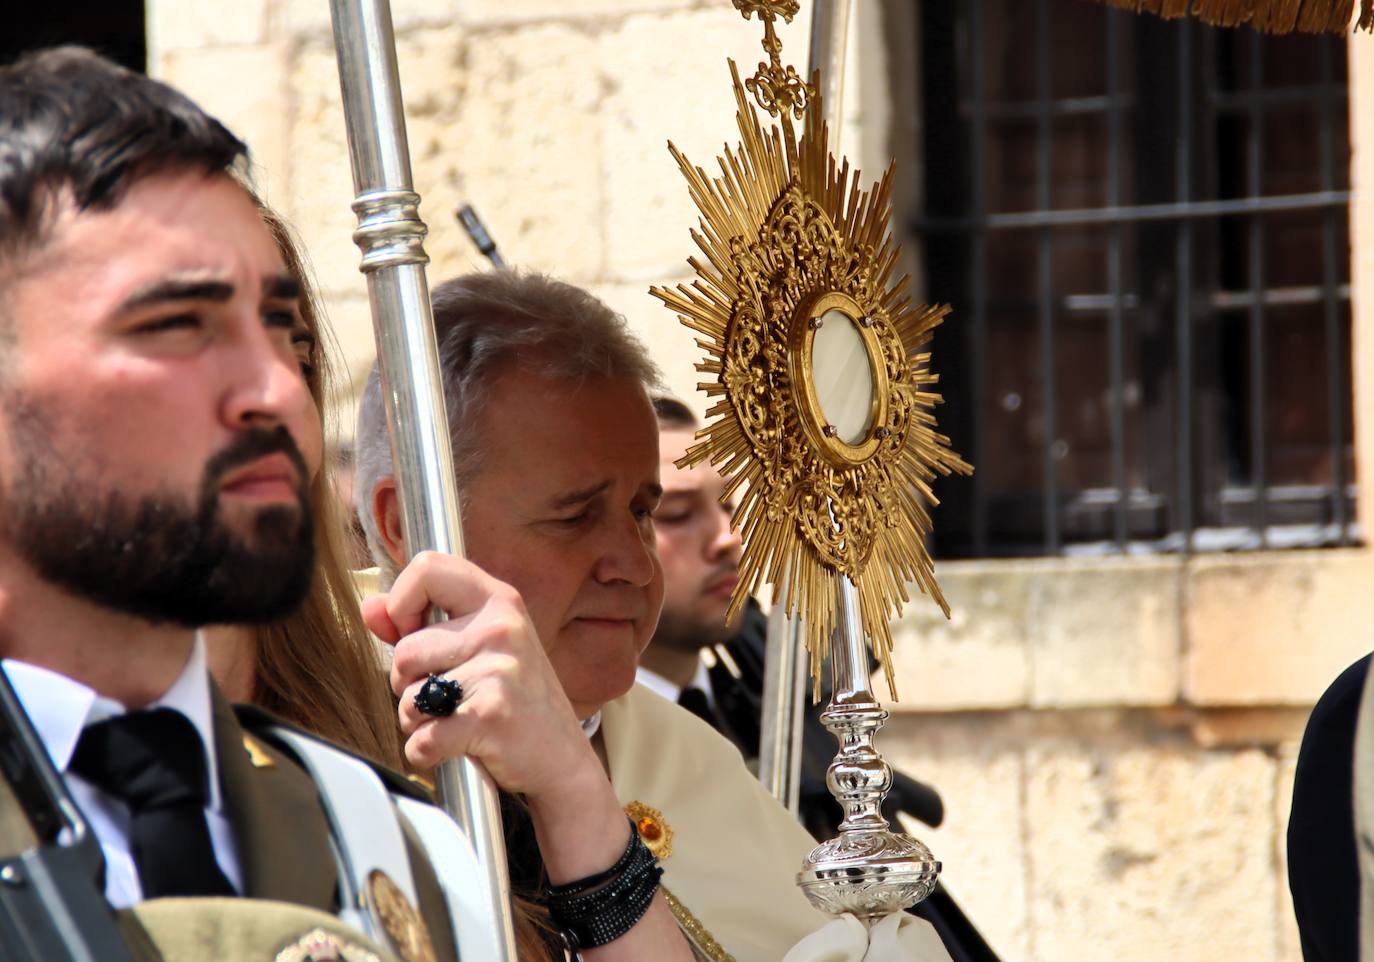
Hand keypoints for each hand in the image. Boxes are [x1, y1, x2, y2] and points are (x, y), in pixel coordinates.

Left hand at [363, 551, 599, 798]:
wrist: (563, 759)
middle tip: (445, 694)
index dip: (402, 601)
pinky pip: (422, 739)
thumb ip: (421, 625)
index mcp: (499, 601)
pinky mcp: (489, 715)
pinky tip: (458, 746)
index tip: (411, 631)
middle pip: (406, 648)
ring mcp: (498, 671)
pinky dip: (427, 753)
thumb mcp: (478, 649)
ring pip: (408, 696)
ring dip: (417, 720)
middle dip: (407, 682)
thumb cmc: (517, 702)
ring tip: (454, 719)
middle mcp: (501, 628)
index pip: (427, 568)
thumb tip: (371, 607)